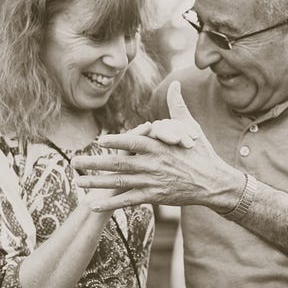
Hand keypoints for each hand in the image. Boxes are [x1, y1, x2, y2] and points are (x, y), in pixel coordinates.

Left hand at [72, 82, 241, 213]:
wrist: (214, 183)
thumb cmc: (201, 153)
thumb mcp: (191, 127)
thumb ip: (177, 107)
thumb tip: (175, 84)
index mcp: (159, 146)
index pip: (134, 142)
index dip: (116, 142)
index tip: (98, 141)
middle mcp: (153, 164)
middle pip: (119, 163)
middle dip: (94, 163)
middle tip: (74, 162)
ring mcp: (153, 181)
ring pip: (120, 182)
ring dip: (97, 183)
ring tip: (78, 181)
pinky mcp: (155, 196)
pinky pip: (128, 200)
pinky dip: (111, 202)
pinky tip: (93, 204)